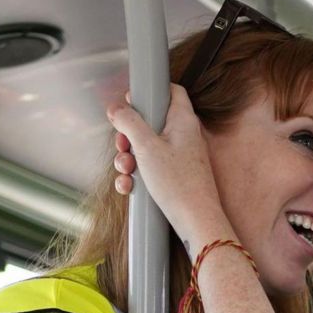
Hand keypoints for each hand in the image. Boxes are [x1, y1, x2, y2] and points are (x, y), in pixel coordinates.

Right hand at [105, 86, 231, 249]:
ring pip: (146, 148)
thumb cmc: (178, 183)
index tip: (132, 102)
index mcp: (182, 120)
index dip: (150, 92)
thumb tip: (116, 107)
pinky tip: (129, 187)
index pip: (171, 91)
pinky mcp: (174, 176)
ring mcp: (179, 157)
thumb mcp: (146, 147)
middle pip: (150, 122)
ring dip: (129, 159)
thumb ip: (129, 122)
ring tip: (126, 170)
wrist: (196, 221)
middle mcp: (183, 136)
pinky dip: (137, 176)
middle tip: (123, 146)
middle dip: (129, 135)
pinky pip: (150, 168)